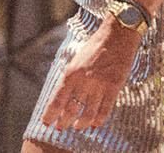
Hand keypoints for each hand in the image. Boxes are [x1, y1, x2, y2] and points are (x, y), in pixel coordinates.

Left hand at [39, 17, 142, 131]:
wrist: (117, 35)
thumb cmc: (95, 46)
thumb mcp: (76, 59)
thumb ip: (70, 77)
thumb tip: (63, 96)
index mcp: (71, 73)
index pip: (57, 100)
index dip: (50, 114)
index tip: (46, 123)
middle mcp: (83, 81)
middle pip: (70, 110)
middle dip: (64, 121)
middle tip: (61, 127)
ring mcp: (99, 85)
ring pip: (87, 114)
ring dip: (81, 123)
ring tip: (78, 126)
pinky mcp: (113, 87)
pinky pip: (105, 110)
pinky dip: (99, 120)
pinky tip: (95, 124)